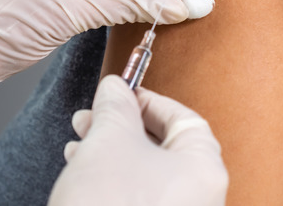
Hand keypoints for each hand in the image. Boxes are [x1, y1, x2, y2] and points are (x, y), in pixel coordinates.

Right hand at [49, 76, 227, 205]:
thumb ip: (116, 106)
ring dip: (111, 153)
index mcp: (204, 171)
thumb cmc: (109, 205)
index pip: (185, 120)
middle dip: (122, 127)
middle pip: (165, 148)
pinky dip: (114, 181)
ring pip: (148, 175)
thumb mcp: (108, 140)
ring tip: (78, 144)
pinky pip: (140, 198)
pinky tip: (83, 174)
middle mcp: (200, 198)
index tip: (120, 93)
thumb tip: (115, 88)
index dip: (149, 100)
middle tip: (92, 117)